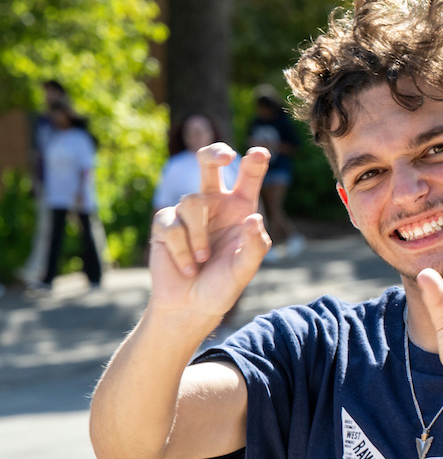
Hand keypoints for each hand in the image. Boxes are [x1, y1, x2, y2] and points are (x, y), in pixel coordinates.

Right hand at [147, 143, 271, 327]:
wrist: (191, 306)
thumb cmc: (223, 286)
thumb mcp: (245, 270)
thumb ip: (255, 246)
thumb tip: (254, 219)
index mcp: (239, 210)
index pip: (248, 181)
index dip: (254, 164)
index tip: (261, 152)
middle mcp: (215, 204)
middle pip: (209, 164)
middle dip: (215, 153)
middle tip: (226, 156)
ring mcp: (188, 212)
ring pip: (192, 202)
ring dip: (199, 237)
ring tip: (203, 261)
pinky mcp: (165, 223)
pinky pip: (172, 225)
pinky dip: (182, 250)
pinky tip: (188, 268)